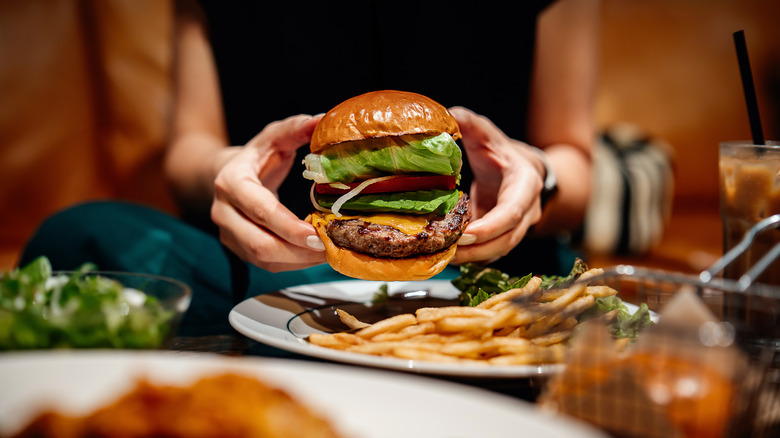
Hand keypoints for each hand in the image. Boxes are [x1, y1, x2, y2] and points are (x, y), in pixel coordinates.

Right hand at [211, 114, 326, 271]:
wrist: (224, 175)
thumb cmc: (256, 156)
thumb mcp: (273, 137)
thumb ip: (295, 128)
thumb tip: (321, 120)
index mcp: (231, 182)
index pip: (260, 210)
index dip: (288, 226)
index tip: (317, 233)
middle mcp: (223, 212)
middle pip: (260, 244)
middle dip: (297, 251)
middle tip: (330, 247)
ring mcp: (228, 234)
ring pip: (263, 260)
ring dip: (298, 261)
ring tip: (328, 252)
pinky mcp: (237, 249)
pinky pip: (265, 265)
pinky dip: (292, 264)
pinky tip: (314, 255)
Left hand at [448, 107, 545, 263]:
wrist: (520, 170)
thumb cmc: (502, 153)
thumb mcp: (487, 135)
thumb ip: (469, 123)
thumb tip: (449, 114)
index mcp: (524, 185)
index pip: (512, 212)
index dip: (490, 226)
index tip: (466, 234)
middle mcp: (527, 212)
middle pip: (506, 240)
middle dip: (477, 249)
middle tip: (447, 251)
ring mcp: (517, 229)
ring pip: (498, 251)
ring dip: (471, 257)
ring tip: (442, 256)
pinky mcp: (502, 238)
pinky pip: (489, 253)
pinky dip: (470, 257)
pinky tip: (446, 255)